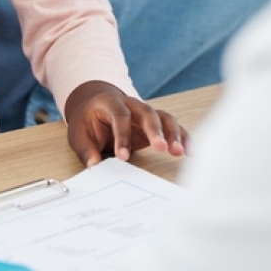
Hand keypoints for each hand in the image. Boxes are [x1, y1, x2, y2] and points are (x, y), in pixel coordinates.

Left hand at [63, 81, 188, 166]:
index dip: (122, 136)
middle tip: (161, 148)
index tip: (122, 157)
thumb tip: (95, 167)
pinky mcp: (156, 124)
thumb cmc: (88, 121)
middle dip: (155, 131)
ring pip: (164, 118)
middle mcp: (132, 105)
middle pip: (147, 113)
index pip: (119, 116)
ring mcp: (146, 113)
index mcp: (110, 103)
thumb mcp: (79, 134)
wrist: (95, 108)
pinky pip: (173, 127)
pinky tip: (191, 152)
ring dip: (173, 135)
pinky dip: (183, 138)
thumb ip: (87, 150)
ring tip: (179, 152)